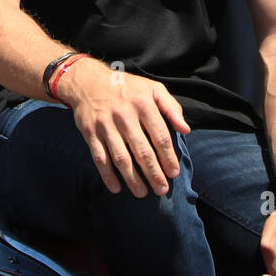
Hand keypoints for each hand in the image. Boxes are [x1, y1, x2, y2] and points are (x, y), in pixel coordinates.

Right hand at [57, 59, 188, 197]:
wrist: (88, 81)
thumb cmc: (127, 88)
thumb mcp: (153, 89)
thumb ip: (172, 108)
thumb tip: (186, 130)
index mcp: (144, 104)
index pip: (160, 136)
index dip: (168, 157)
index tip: (174, 173)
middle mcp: (125, 116)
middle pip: (142, 151)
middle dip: (153, 173)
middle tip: (162, 190)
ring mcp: (106, 125)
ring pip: (121, 158)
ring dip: (132, 178)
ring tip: (142, 193)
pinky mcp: (90, 133)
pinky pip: (99, 158)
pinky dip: (107, 175)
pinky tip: (116, 188)